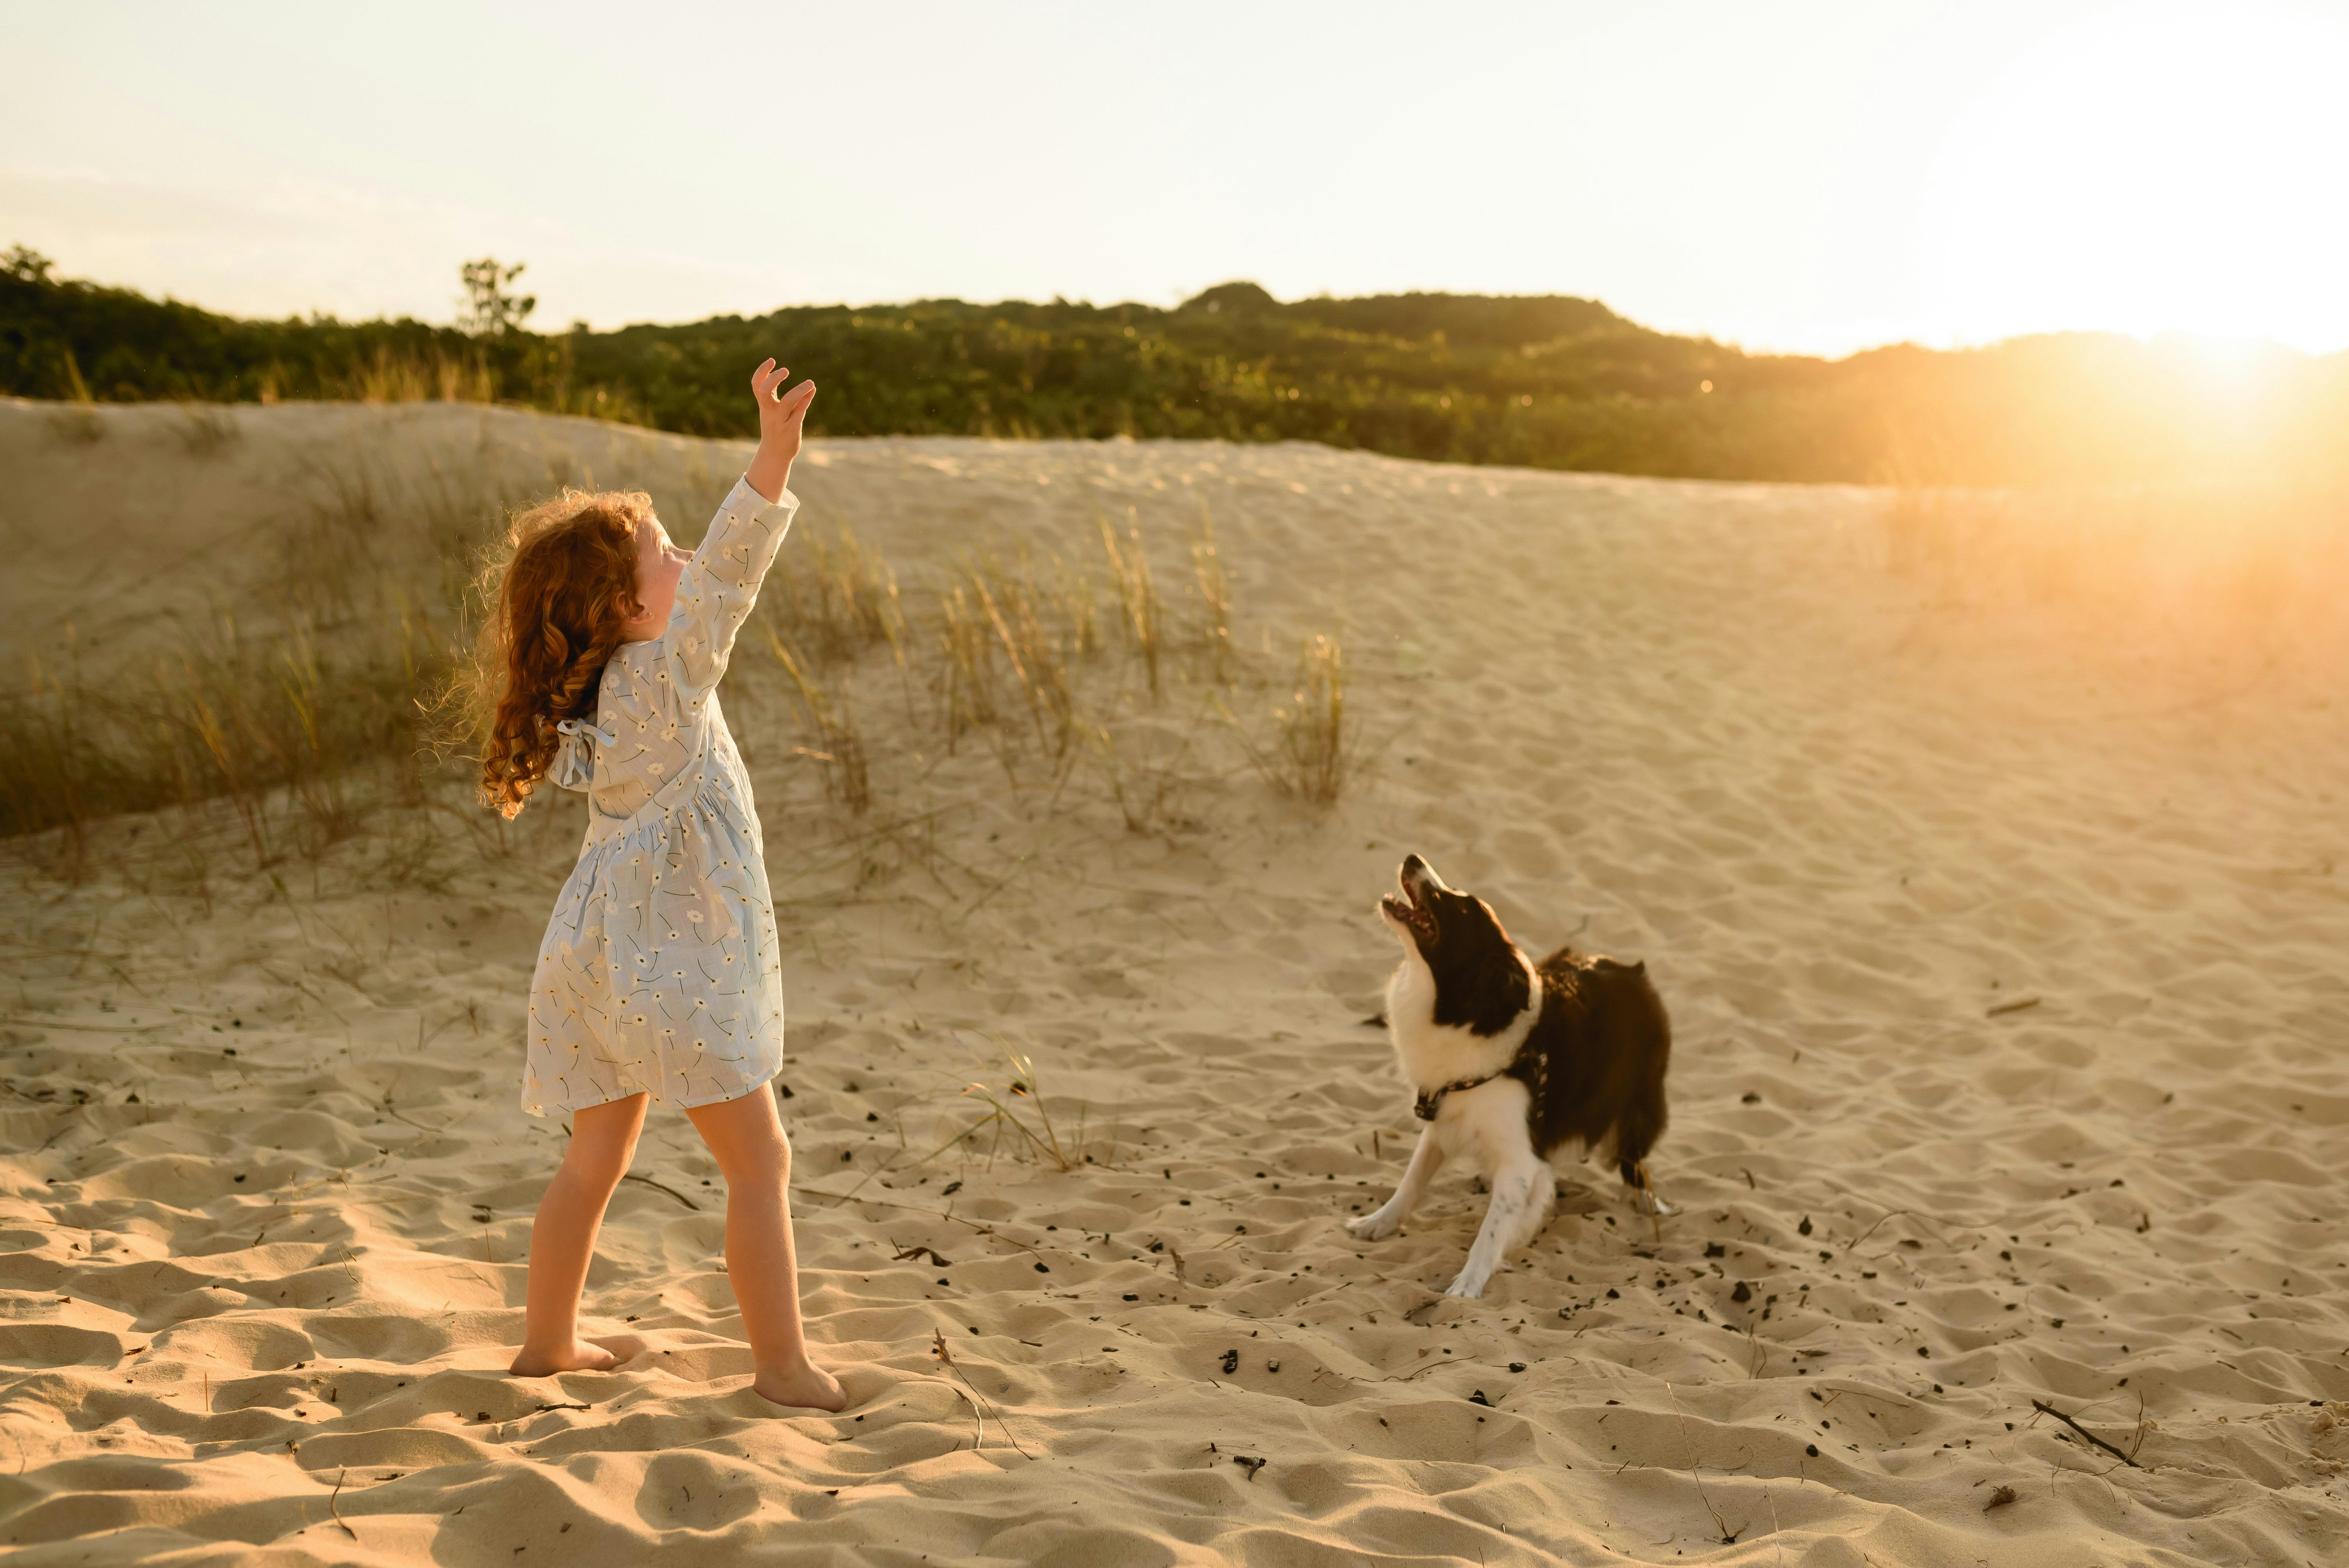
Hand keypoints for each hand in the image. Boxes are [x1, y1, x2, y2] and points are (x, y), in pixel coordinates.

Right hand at [744, 358, 815, 501]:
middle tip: (785, 370)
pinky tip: (812, 389)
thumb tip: (810, 385)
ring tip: (810, 383)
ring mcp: (780, 420)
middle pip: (765, 392)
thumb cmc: (777, 429)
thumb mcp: (779, 411)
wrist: (775, 454)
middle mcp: (770, 412)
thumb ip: (794, 399)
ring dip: (799, 390)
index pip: (757, 385)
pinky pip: (799, 411)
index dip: (761, 371)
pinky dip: (806, 399)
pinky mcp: (791, 428)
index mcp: (764, 405)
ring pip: (788, 402)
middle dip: (773, 379)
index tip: (772, 360)